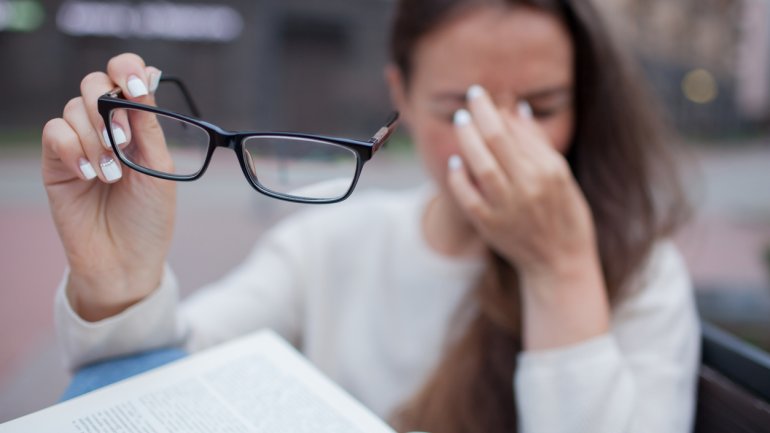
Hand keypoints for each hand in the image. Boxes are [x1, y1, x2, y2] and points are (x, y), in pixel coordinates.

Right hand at [42, 53, 174, 320]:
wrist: (126, 261)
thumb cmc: (149, 218)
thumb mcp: (159, 169)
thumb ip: (148, 126)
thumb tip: (146, 79)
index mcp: (138, 125)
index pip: (126, 77)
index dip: (128, 69)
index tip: (136, 87)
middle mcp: (107, 128)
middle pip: (94, 83)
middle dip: (108, 108)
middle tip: (122, 142)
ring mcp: (80, 144)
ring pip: (74, 108)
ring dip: (95, 138)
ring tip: (111, 176)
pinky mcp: (56, 162)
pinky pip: (54, 132)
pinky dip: (72, 149)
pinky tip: (89, 175)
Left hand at [447, 85, 596, 280]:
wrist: (560, 262)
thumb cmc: (564, 213)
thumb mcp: (561, 175)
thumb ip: (537, 142)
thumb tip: (516, 108)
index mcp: (549, 171)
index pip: (514, 131)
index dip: (493, 110)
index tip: (480, 95)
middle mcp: (530, 187)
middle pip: (497, 142)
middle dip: (479, 116)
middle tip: (469, 100)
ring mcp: (509, 208)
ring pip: (481, 166)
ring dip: (467, 140)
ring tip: (460, 121)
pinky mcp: (491, 226)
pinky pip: (468, 198)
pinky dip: (459, 179)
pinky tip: (455, 162)